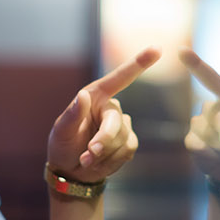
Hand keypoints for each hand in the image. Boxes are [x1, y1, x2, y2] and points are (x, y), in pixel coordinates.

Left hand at [46, 45, 160, 182]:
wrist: (71, 170)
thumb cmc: (62, 145)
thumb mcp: (61, 132)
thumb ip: (72, 115)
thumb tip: (83, 95)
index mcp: (95, 96)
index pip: (119, 78)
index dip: (139, 63)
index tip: (158, 49)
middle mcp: (110, 107)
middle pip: (116, 123)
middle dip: (103, 141)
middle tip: (88, 155)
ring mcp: (122, 125)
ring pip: (122, 140)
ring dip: (103, 154)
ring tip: (85, 160)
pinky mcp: (128, 141)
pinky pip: (127, 150)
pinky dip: (111, 161)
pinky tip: (98, 163)